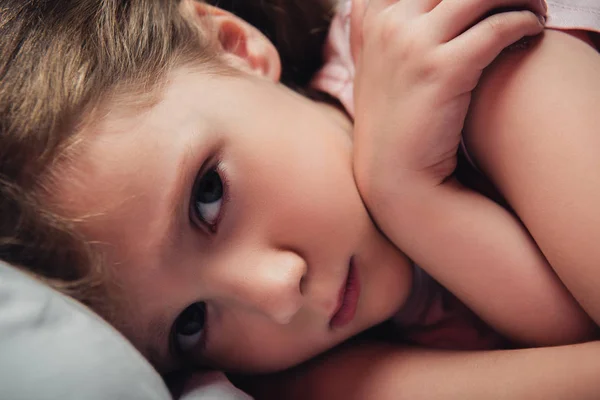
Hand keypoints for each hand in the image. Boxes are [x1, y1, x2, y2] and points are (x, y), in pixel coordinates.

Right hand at [351, 0, 545, 200]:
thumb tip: (396, 6)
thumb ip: (380, 29)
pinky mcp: (442, 70)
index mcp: (373, 21)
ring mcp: (413, 46)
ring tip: (534, 10)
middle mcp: (390, 26)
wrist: (394, 175)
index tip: (477, 3)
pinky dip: (525, 23)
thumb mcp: (374, 67)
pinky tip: (532, 32)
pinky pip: (498, 26)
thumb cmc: (394, 121)